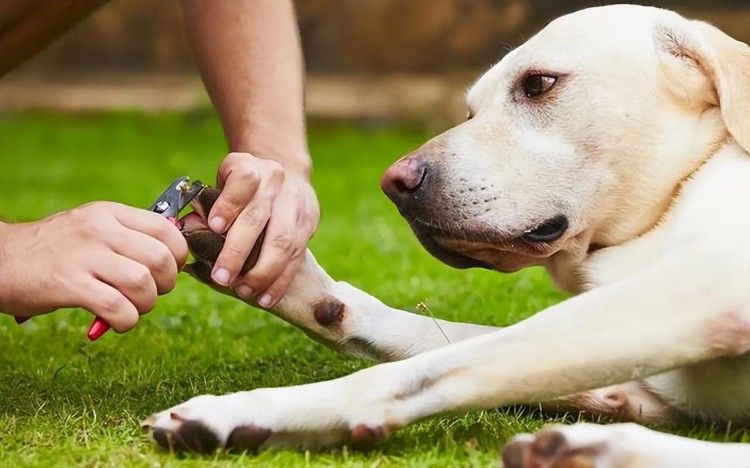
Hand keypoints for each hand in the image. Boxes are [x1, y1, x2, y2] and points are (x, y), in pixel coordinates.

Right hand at [0, 202, 187, 331]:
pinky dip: (127, 321)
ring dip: (146, 304)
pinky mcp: (69, 285)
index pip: (166, 228)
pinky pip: (119, 308)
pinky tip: (116, 321)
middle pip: (161, 258)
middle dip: (166, 283)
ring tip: (132, 308)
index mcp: (109, 213)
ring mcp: (84, 256)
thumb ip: (129, 237)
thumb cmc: (54, 250)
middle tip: (151, 292)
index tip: (169, 269)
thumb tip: (172, 257)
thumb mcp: (92, 227)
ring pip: (143, 283)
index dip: (178, 255)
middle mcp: (100, 230)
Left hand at [206, 152, 318, 307]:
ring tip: (244, 291)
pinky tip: (265, 297)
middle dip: (238, 252)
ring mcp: (295, 204)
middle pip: (259, 218)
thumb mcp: (223, 183)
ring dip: (262, 273)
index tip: (214, 226)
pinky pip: (296, 258)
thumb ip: (208, 205)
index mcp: (249, 168)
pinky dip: (280, 281)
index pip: (243, 181)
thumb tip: (190, 230)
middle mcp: (275, 183)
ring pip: (283, 242)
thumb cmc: (243, 187)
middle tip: (221, 277)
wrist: (285, 173)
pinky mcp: (308, 224)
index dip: (229, 204)